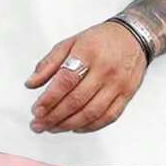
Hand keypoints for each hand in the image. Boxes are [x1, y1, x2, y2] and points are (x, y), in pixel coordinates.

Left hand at [25, 21, 146, 134]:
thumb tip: (30, 84)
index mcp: (88, 52)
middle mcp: (105, 69)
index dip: (49, 99)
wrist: (134, 36)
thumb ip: (49, 63)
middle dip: (54, 117)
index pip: (66, 80)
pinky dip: (89, 127)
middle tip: (38, 125)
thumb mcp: (71, 42)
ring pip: (91, 113)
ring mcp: (118, 84)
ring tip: (52, 128)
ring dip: (68, 125)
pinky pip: (107, 117)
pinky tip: (74, 128)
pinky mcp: (127, 95)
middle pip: (77, 100)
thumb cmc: (99, 41)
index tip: (36, 110)